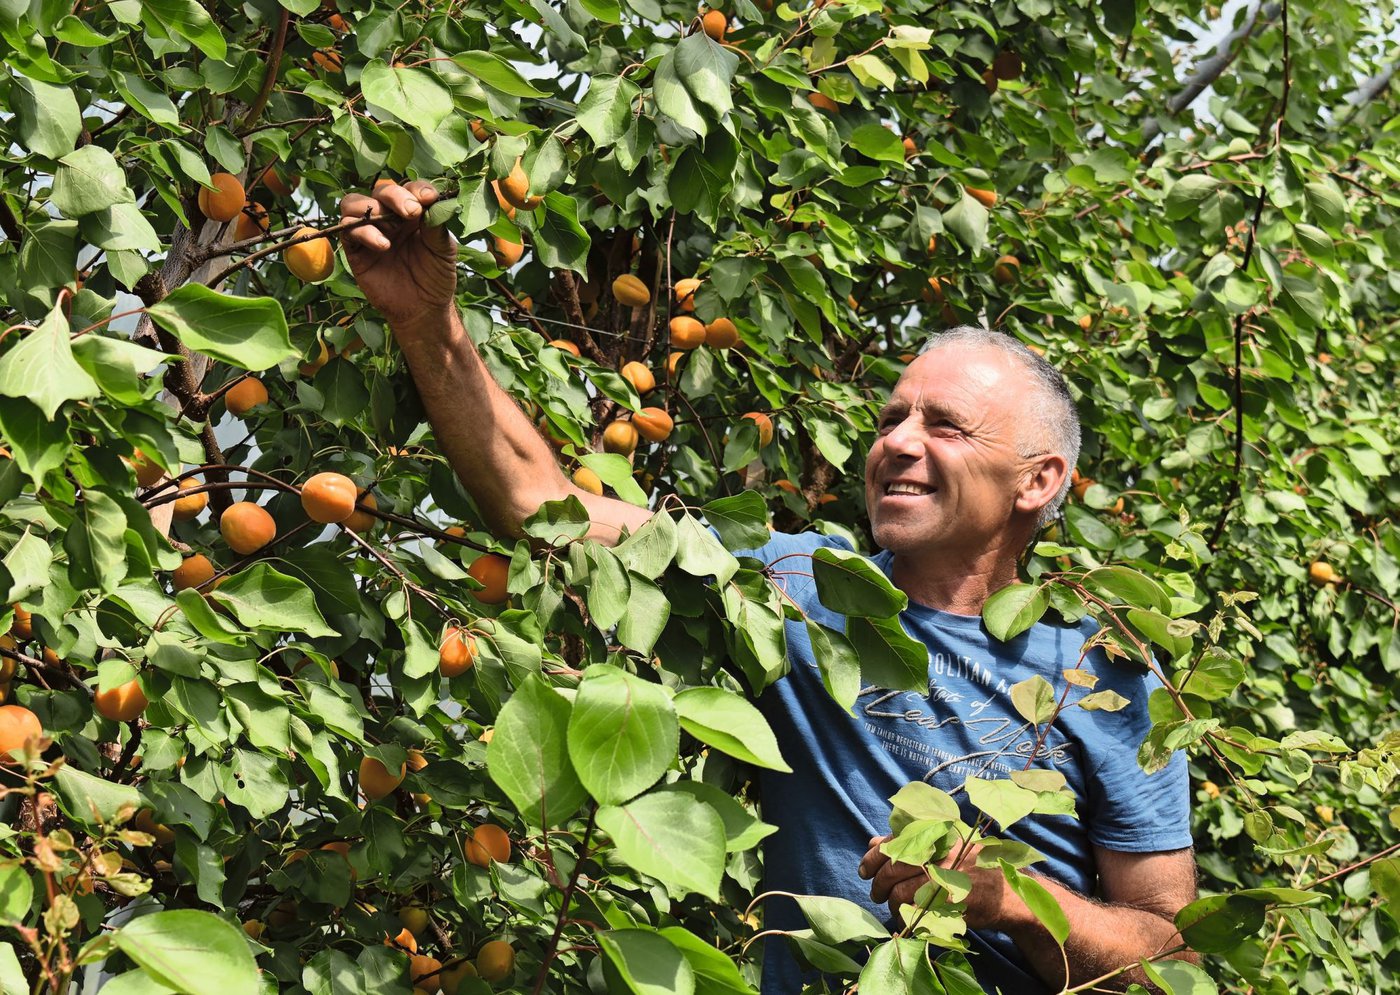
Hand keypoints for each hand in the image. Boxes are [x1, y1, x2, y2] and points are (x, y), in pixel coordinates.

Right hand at [338, 180, 456, 330]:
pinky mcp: (355, 250)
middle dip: (396, 196)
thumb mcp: (444, 250)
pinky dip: (363, 231)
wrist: (423, 309)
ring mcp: (370, 231)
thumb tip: (432, 201)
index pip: (409, 188)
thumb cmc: (436, 277)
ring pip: (354, 202)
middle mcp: (389, 217)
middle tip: (412, 212)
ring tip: (393, 230)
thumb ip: (436, 224)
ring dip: (372, 209)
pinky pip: (348, 229)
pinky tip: (383, 245)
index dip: (417, 188)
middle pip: (381, 190)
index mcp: (413, 213)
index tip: (428, 198)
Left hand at [859, 835, 1021, 930]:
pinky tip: (909, 919)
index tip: (863, 871)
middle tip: (876, 894)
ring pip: (900, 894)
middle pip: (892, 870)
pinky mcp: (950, 903)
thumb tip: (872, 843)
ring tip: (894, 908)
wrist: (1007, 892)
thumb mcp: (943, 847)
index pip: (892, 844)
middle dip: (878, 885)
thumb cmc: (971, 866)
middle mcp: (938, 854)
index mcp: (934, 836)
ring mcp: (945, 878)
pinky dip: (907, 918)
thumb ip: (908, 843)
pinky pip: (916, 913)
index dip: (872, 859)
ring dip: (891, 904)